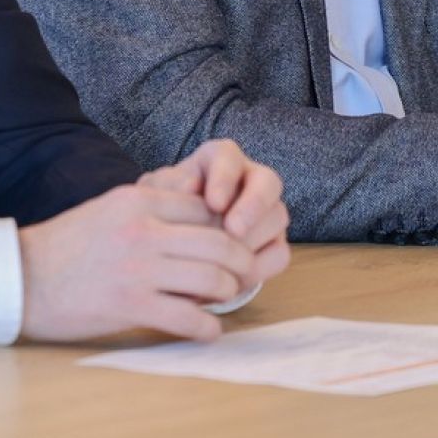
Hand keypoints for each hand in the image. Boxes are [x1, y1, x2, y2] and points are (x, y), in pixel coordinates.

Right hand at [19, 184, 267, 343]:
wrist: (21, 277)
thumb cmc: (66, 246)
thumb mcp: (109, 210)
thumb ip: (151, 210)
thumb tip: (201, 222)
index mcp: (137, 200)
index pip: (206, 207)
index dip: (227, 226)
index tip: (231, 244)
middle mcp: (142, 230)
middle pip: (220, 242)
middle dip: (240, 262)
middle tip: (243, 276)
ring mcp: (138, 269)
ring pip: (213, 279)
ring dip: (227, 294)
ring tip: (222, 300)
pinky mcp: (130, 306)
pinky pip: (189, 319)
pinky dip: (207, 328)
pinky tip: (207, 330)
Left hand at [138, 139, 290, 267]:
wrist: (170, 242)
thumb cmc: (163, 209)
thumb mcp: (157, 195)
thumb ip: (169, 188)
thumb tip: (190, 186)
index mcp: (219, 159)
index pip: (229, 158)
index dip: (225, 179)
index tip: (213, 203)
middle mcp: (249, 179)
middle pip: (268, 183)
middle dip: (253, 206)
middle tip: (233, 230)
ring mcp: (265, 211)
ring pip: (277, 217)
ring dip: (254, 239)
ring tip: (226, 259)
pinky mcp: (273, 242)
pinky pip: (279, 253)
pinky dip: (260, 267)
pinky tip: (234, 279)